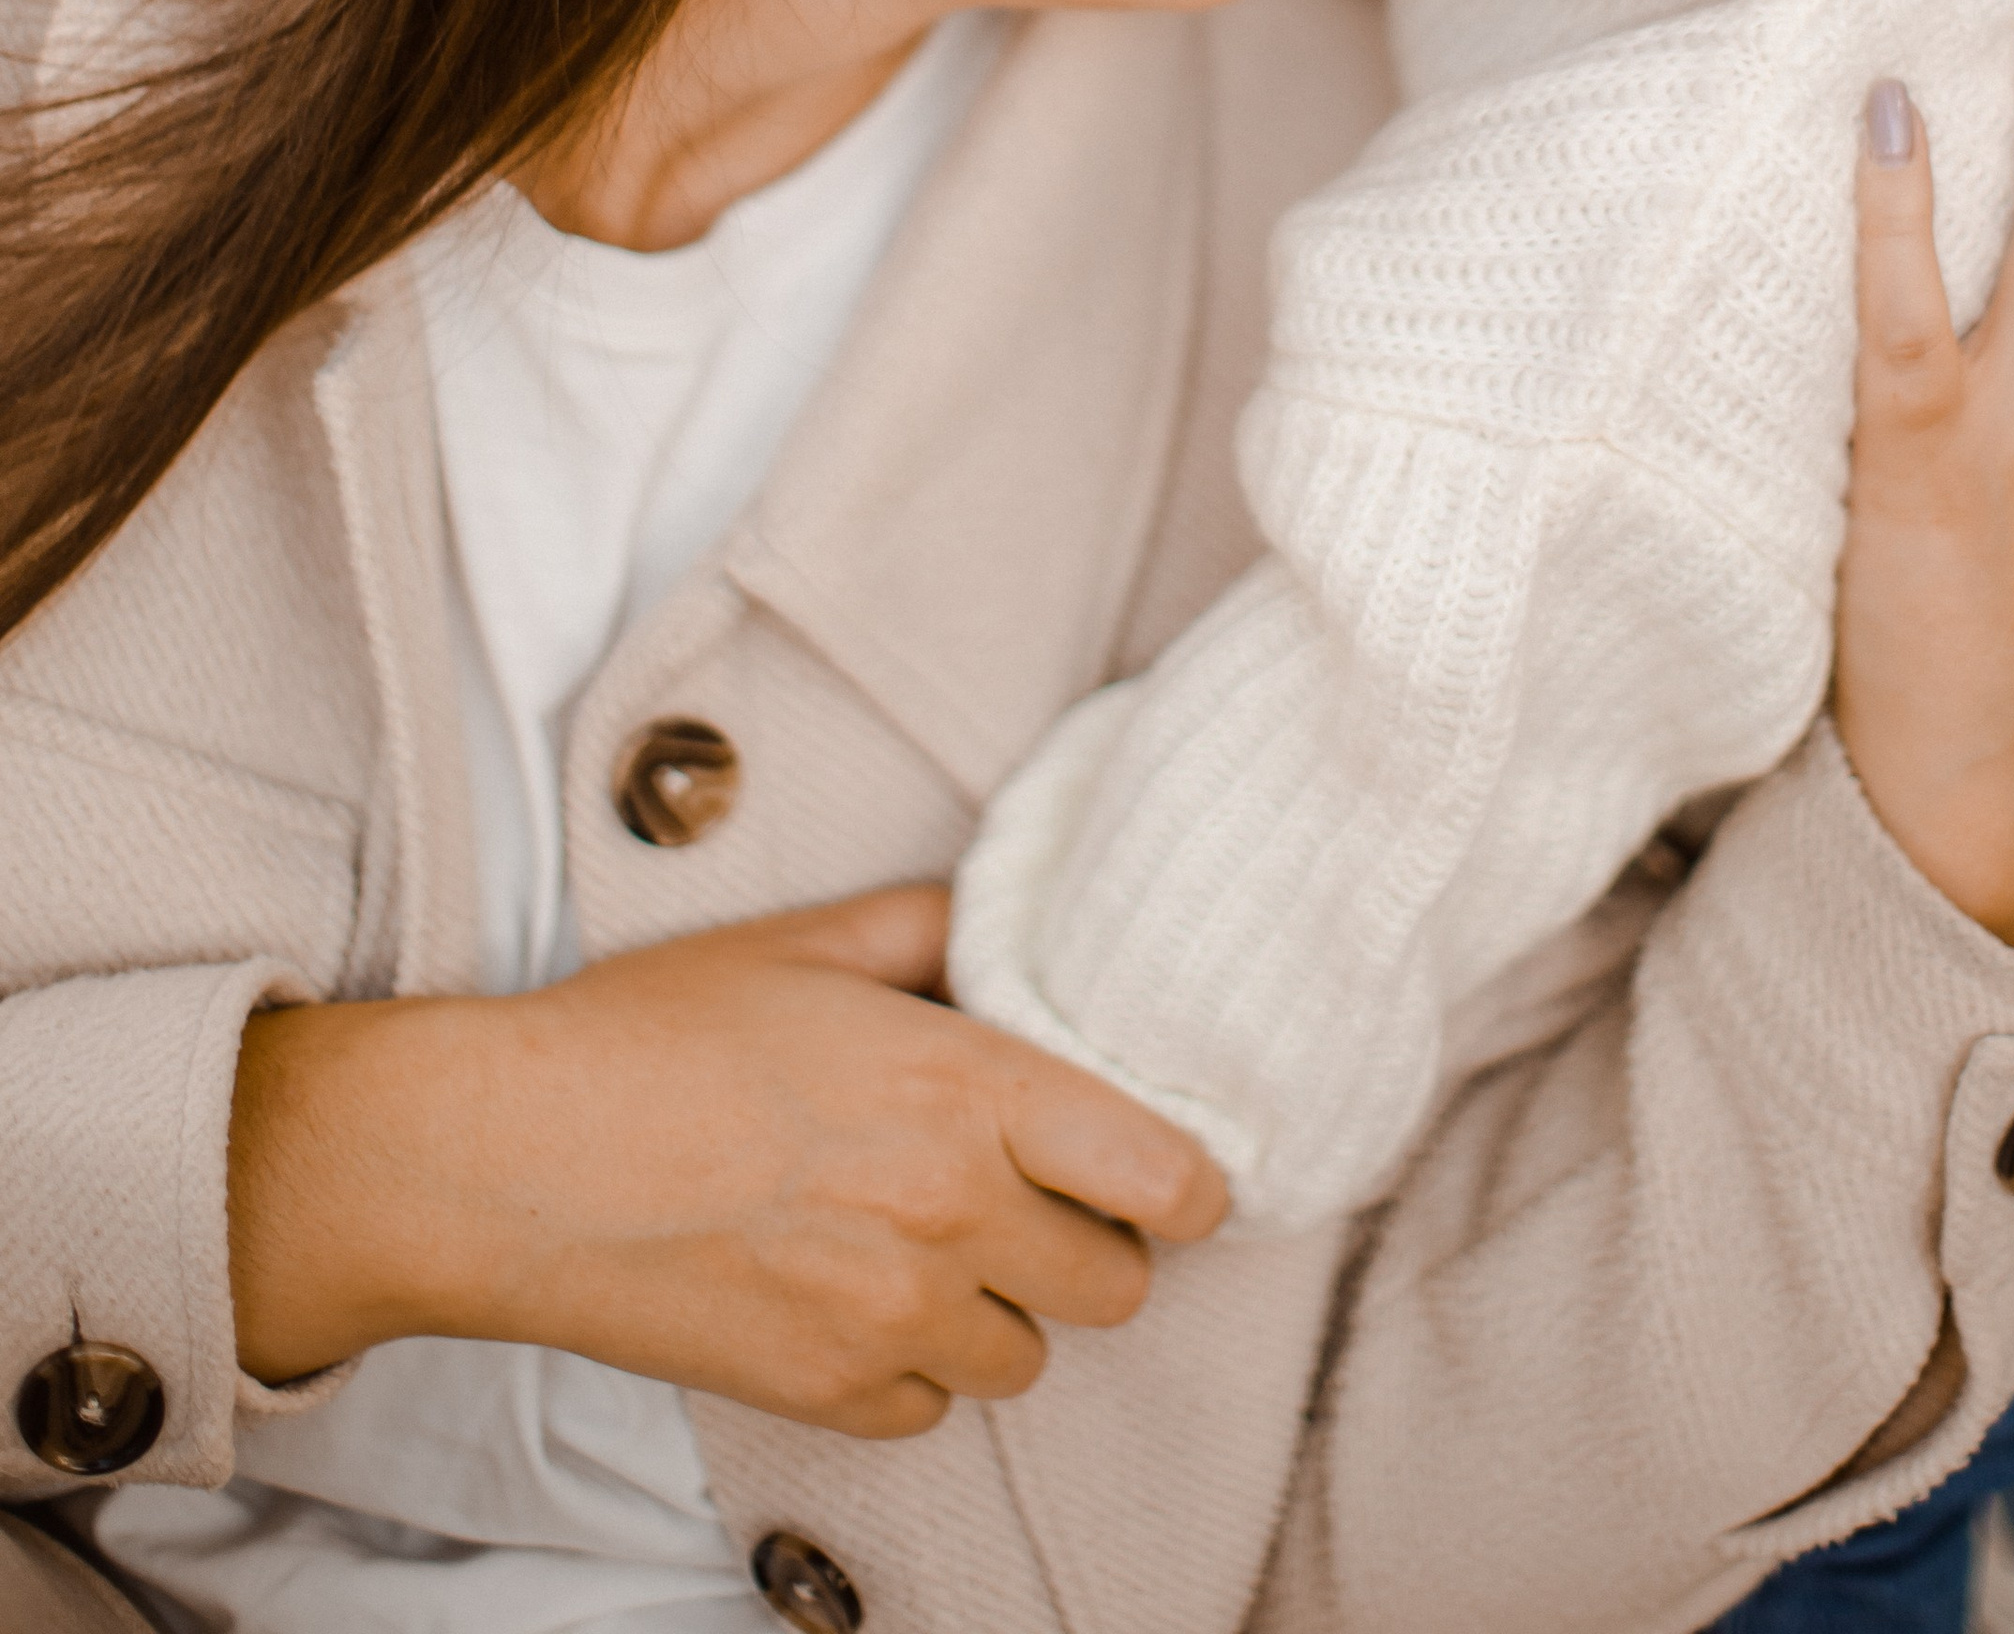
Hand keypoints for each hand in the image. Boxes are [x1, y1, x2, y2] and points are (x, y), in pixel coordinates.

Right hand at [229, 884, 1227, 1435]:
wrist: (507, 1158)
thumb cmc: (647, 1033)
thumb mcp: (804, 941)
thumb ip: (930, 927)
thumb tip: (998, 924)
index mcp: (966, 1087)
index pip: (1165, 1175)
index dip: (1188, 1180)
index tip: (1172, 1174)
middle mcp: (951, 1213)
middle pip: (1117, 1284)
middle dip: (1092, 1244)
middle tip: (1033, 1198)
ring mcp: (889, 1316)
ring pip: (1029, 1357)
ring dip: (1001, 1309)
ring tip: (928, 1244)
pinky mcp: (823, 1394)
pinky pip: (929, 1409)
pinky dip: (911, 1367)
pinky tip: (852, 1296)